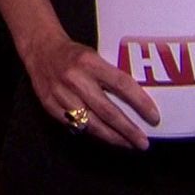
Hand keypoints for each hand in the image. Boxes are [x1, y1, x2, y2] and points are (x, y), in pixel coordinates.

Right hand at [23, 33, 159, 149]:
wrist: (40, 49)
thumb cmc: (74, 54)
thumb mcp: (95, 56)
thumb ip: (111, 76)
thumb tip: (138, 102)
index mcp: (90, 62)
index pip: (121, 84)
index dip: (140, 102)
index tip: (154, 117)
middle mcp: (75, 78)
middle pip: (107, 110)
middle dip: (128, 130)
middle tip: (143, 142)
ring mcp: (61, 94)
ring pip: (91, 123)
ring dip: (113, 137)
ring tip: (128, 145)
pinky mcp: (50, 106)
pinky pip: (75, 125)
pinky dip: (92, 134)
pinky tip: (105, 138)